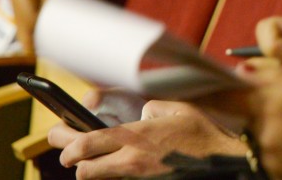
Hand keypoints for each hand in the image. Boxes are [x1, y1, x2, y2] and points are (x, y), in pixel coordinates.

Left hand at [49, 100, 241, 179]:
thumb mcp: (177, 109)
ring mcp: (137, 176)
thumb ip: (153, 109)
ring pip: (96, 178)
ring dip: (88, 169)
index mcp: (136, 136)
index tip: (60, 138)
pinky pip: (117, 179)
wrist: (222, 160)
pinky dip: (108, 172)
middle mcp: (131, 160)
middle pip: (84, 168)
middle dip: (69, 158)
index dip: (67, 144)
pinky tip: (112, 163)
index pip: (87, 144)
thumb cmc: (201, 133)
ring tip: (89, 158)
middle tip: (67, 152)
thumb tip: (142, 115)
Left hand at [203, 66, 281, 179]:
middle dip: (255, 102)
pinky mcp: (278, 177)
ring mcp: (271, 160)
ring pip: (258, 131)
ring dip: (272, 123)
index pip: (222, 93)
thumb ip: (280, 79)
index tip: (183, 80)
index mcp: (274, 104)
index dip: (202, 85)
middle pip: (243, 111)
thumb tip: (243, 74)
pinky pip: (271, 152)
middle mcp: (264, 135)